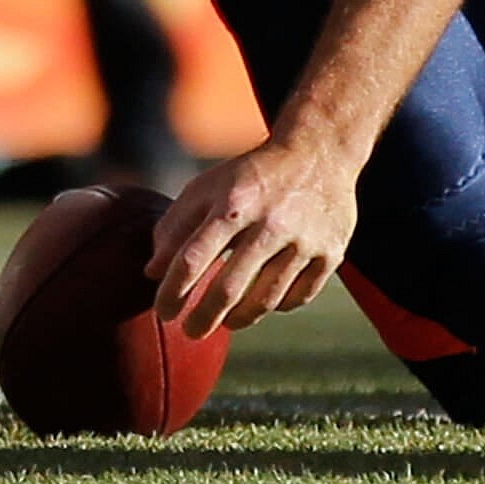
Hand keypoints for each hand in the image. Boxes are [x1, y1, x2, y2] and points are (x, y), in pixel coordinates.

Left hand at [146, 138, 359, 337]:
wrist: (319, 152)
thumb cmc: (251, 176)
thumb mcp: (208, 188)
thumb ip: (175, 227)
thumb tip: (153, 273)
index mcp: (234, 203)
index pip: (193, 259)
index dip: (173, 292)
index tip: (164, 313)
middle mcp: (271, 222)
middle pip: (229, 288)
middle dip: (203, 318)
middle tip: (190, 331)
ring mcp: (305, 240)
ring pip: (266, 300)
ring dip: (239, 319)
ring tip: (225, 321)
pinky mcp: (331, 252)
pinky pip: (298, 297)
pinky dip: (277, 305)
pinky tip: (264, 301)